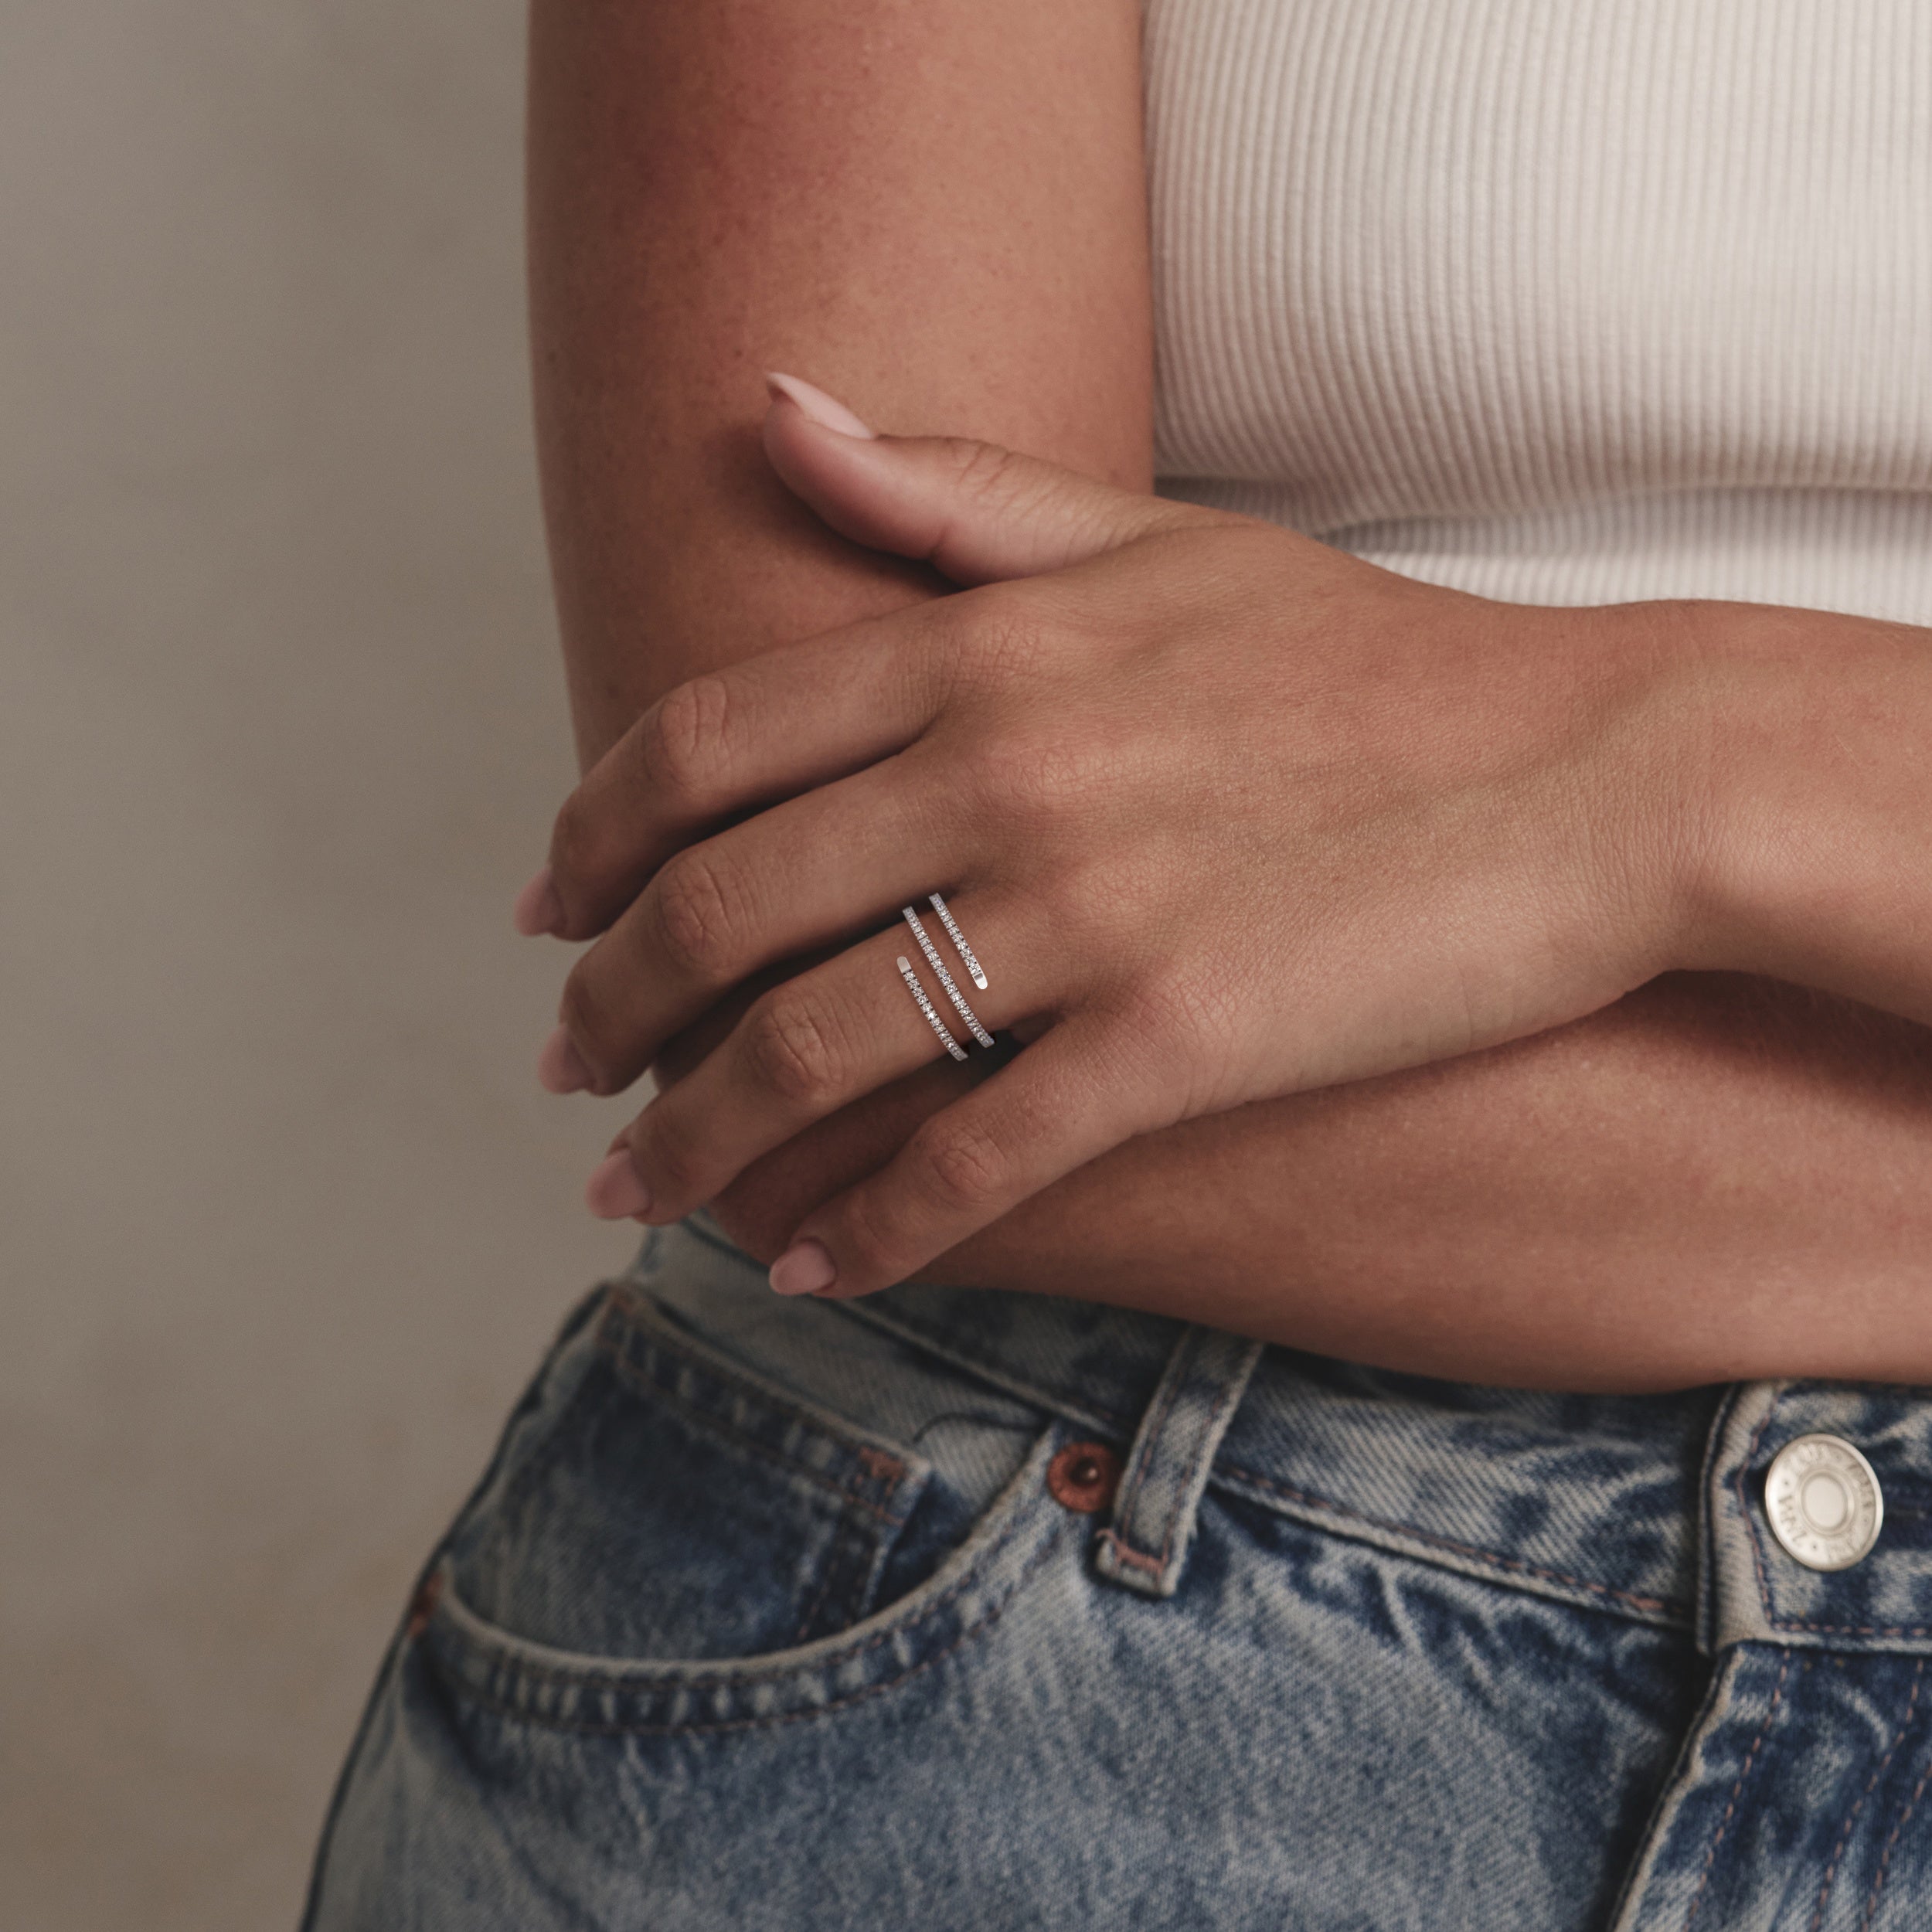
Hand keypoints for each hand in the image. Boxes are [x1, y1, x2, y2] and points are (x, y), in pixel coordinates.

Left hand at [519, 374, 1707, 1297]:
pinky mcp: (1179, 1041)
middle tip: (564, 1068)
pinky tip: (809, 1265)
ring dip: (694, 1141)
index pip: (701, 745)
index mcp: (980, 649)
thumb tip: (769, 408)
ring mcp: (1089, 912)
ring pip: (812, 1051)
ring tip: (637, 1195)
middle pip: (720, 908)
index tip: (544, 907)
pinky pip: (973, 1159)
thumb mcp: (1154, 540)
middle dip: (606, 1007)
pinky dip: (870, 1226)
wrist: (1594, 767)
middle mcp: (1005, 771)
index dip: (590, 837)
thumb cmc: (1367, 660)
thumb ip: (947, 489)